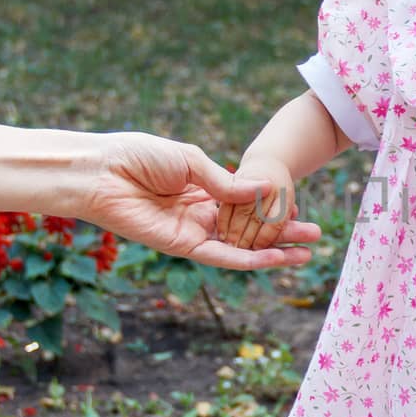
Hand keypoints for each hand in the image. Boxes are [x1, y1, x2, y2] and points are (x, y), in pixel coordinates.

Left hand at [84, 134, 319, 268]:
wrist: (100, 171)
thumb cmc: (137, 156)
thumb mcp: (190, 160)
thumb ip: (226, 182)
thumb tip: (264, 188)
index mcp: (202, 189)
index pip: (246, 204)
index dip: (273, 207)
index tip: (300, 205)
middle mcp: (200, 214)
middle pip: (250, 229)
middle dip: (283, 232)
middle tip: (315, 234)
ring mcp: (192, 232)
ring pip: (241, 247)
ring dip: (274, 251)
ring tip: (307, 253)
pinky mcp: (181, 246)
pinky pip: (220, 256)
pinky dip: (248, 260)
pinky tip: (274, 259)